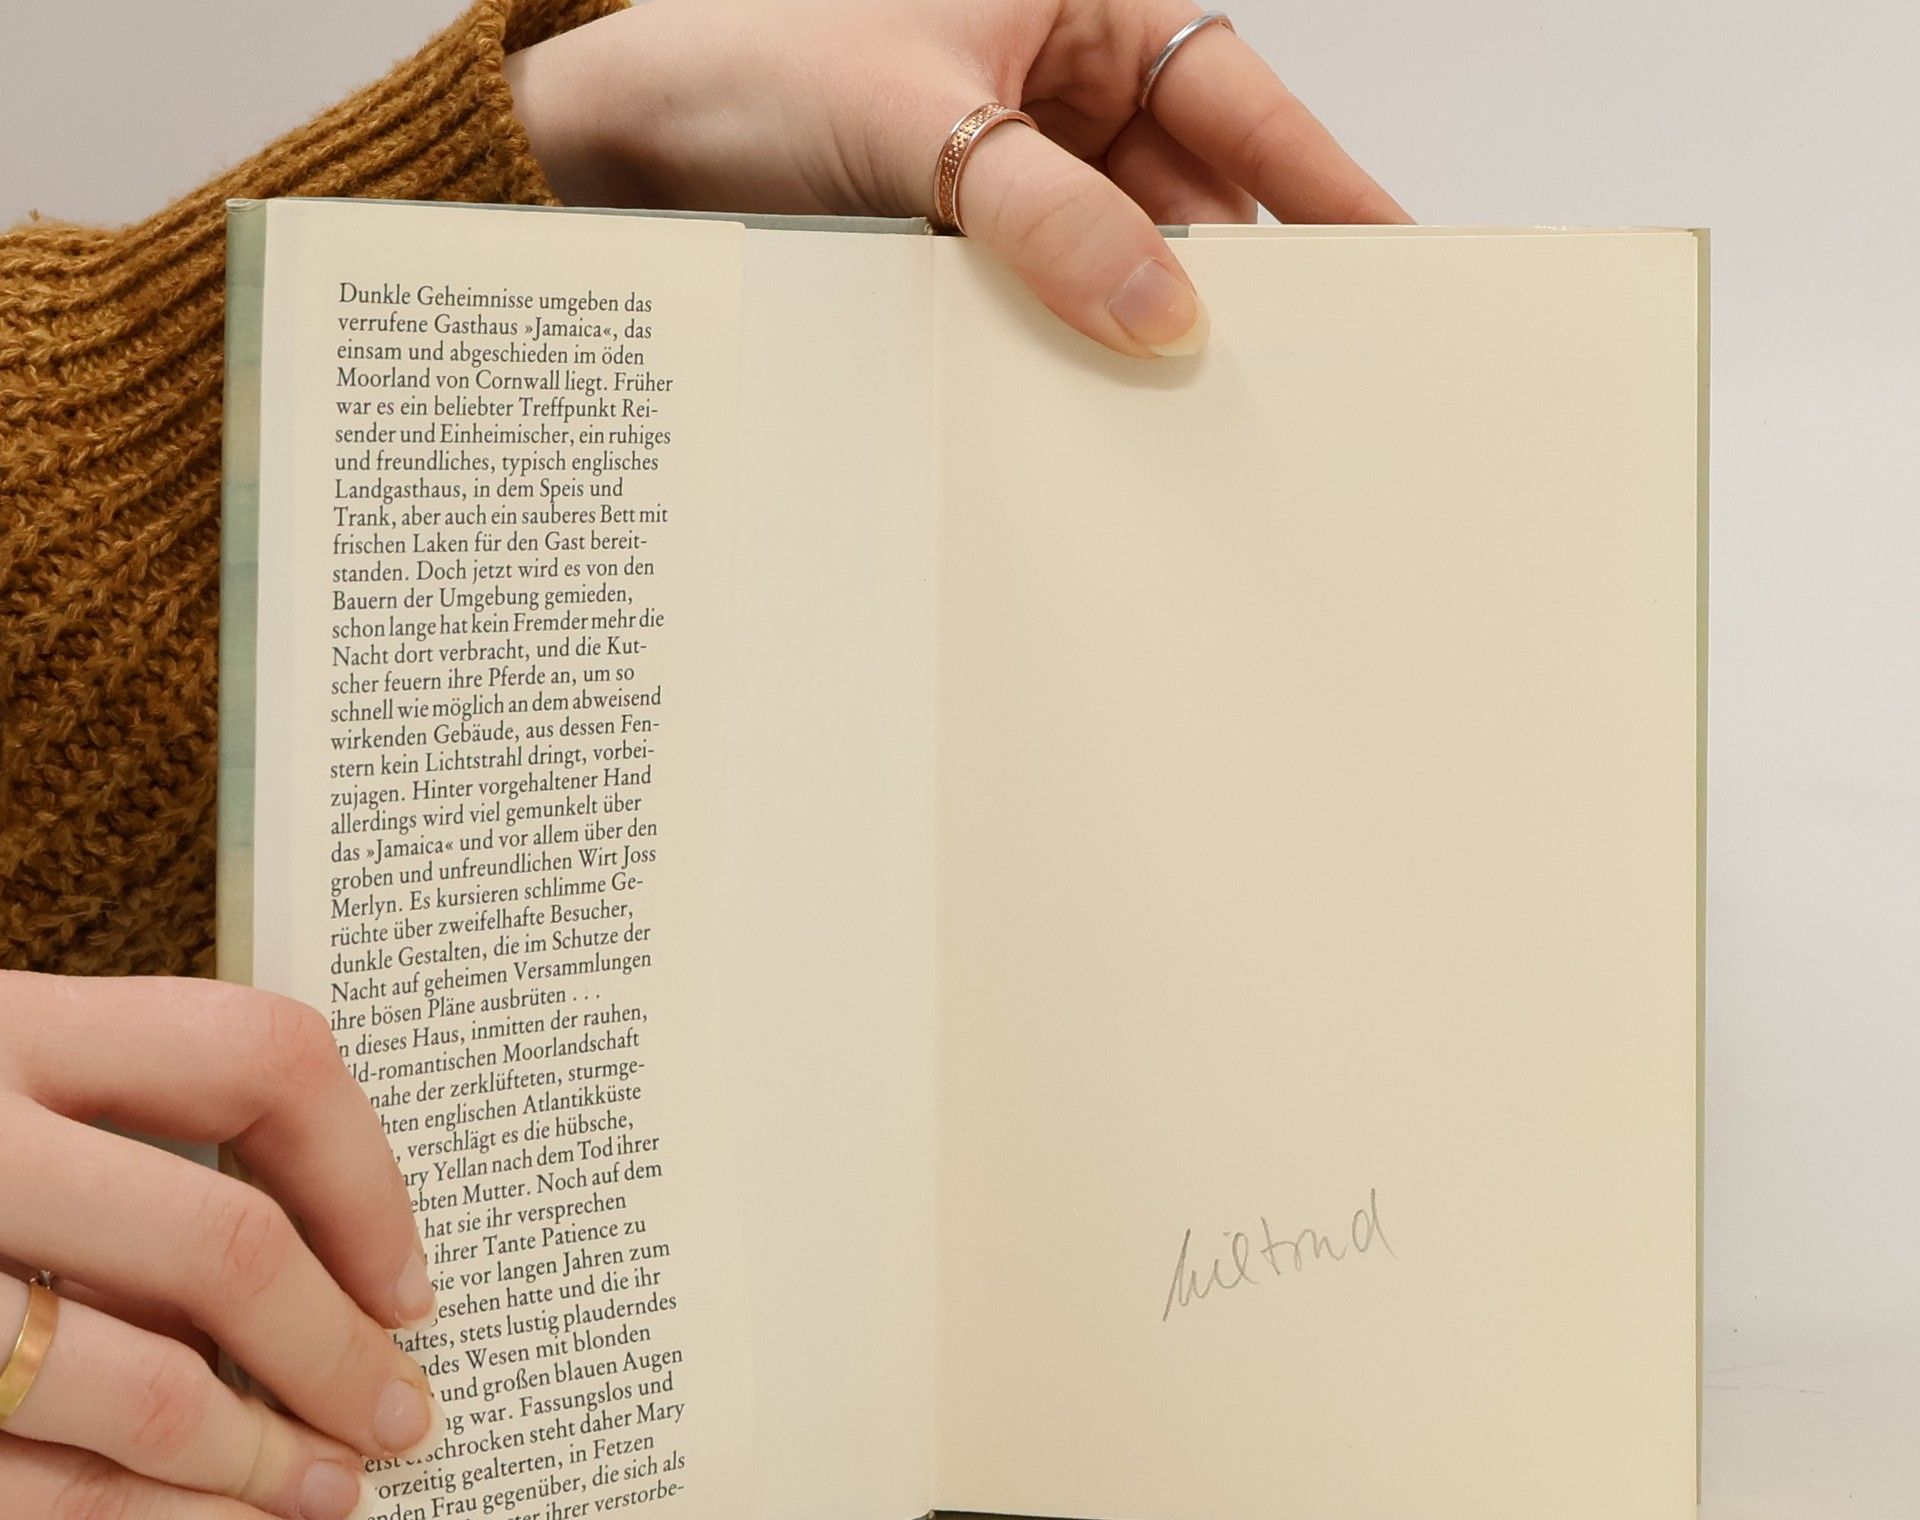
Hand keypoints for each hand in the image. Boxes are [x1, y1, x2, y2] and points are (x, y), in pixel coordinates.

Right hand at [0, 974, 437, 1519]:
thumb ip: (114, 1132)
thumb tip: (335, 1275)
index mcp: (0, 1027)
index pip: (257, 1056)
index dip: (367, 1175)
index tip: (410, 1278)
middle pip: (221, 1243)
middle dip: (339, 1352)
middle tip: (406, 1417)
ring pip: (143, 1394)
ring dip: (272, 1467)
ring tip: (341, 1503)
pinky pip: (40, 1503)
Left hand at [507, 0, 1406, 355]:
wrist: (615, 146)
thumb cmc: (747, 68)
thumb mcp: (922, 129)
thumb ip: (1050, 221)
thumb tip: (1165, 314)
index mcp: (1069, 2)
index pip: (1232, 93)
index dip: (1318, 179)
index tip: (1392, 254)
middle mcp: (1052, 82)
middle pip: (1188, 189)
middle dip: (1235, 274)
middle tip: (1303, 370)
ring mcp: (1010, 169)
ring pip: (1119, 255)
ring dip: (1146, 325)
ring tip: (1202, 409)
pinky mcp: (963, 243)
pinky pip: (1047, 299)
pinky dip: (1071, 348)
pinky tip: (1100, 406)